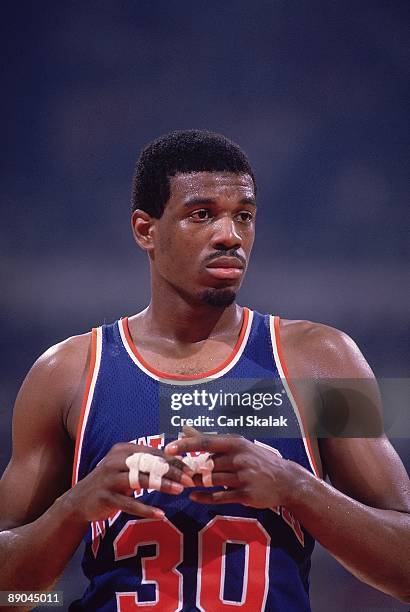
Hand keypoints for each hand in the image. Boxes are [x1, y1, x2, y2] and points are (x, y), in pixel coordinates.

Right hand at [66, 443, 193, 521]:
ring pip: (140, 480)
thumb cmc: (111, 483)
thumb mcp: (127, 469)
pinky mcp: (105, 497)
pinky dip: (145, 509)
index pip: (154, 452)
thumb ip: (146, 464)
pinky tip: (160, 514)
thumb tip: (176, 461)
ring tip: (179, 491)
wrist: (79, 502)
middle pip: (149, 463)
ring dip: (162, 485)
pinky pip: (128, 503)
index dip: (173, 460)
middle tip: (189, 480)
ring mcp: (109, 478)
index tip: (190, 469)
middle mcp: (115, 460)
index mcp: (124, 450)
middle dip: (171, 471)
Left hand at [165, 428, 299, 507]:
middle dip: (190, 469)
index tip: (168, 449)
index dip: (186, 445)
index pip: (206, 442)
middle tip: (176, 472)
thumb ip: (208, 439)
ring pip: (211, 481)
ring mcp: (243, 477)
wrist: (285, 480)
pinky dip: (205, 497)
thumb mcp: (236, 445)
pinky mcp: (246, 495)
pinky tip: (194, 496)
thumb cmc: (256, 459)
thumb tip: (184, 428)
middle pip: (206, 464)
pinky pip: (220, 497)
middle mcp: (239, 458)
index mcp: (236, 443)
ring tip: (185, 483)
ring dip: (196, 483)